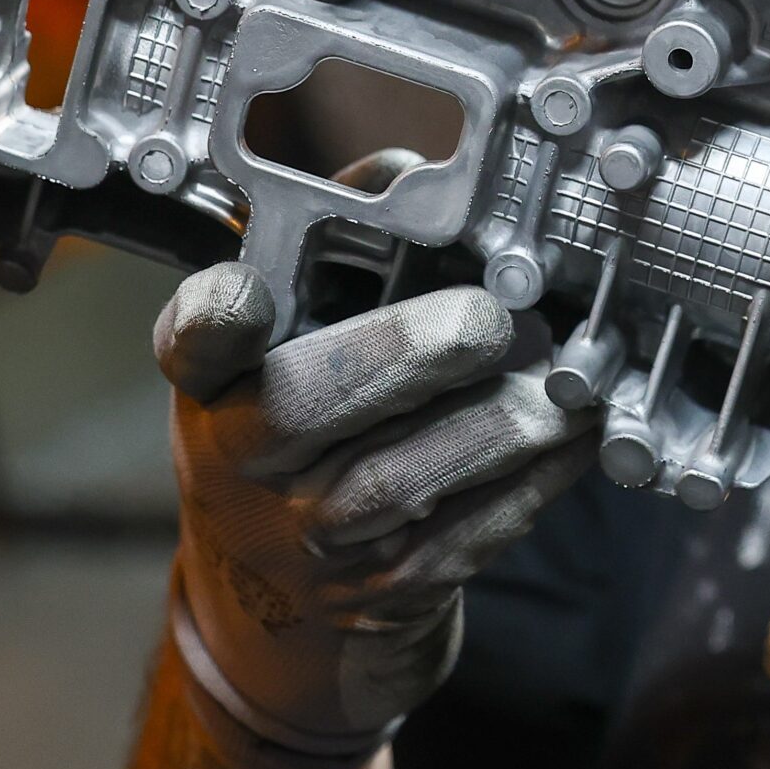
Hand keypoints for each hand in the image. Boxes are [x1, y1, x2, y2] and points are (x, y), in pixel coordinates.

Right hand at [155, 189, 597, 753]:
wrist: (287, 596)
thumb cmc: (308, 426)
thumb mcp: (297, 338)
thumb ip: (347, 243)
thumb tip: (410, 171)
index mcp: (215, 379)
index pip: (194, 338)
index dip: (217, 316)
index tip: (247, 295)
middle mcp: (241, 462)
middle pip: (305, 408)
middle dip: (410, 352)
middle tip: (489, 320)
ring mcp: (309, 538)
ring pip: (401, 481)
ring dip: (499, 422)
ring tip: (562, 380)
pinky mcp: (383, 592)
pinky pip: (466, 534)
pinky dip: (534, 480)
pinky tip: (574, 435)